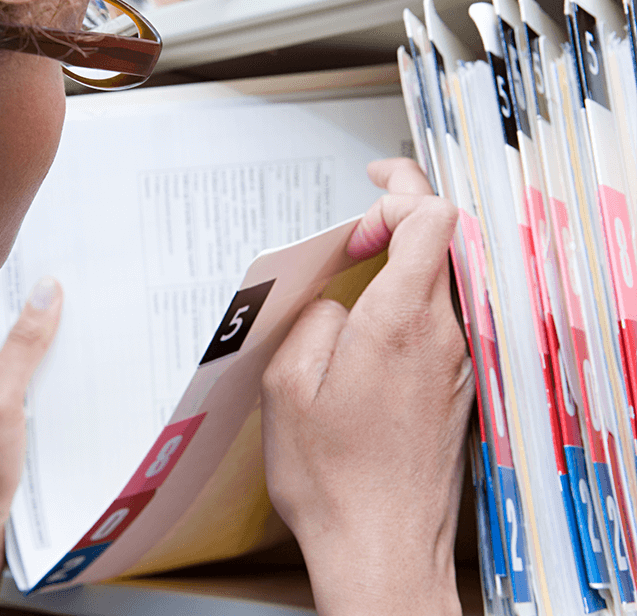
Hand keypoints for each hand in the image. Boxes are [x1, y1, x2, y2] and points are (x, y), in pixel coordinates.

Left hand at [0, 277, 62, 615]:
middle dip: (44, 331)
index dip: (27, 300)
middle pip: (8, 340)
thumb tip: (46, 290)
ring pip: (20, 367)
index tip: (64, 277)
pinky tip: (72, 387)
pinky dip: (47, 389)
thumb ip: (23, 345)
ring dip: (49, 363)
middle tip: (86, 309)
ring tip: (87, 346)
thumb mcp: (0, 400)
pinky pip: (25, 393)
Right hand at [260, 158, 471, 615]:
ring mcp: (456, 364)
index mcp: (399, 326)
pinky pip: (440, 319)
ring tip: (359, 265)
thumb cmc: (334, 481)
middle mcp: (441, 338)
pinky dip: (410, 298)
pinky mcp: (457, 388)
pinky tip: (372, 322)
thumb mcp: (287, 387)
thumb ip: (311, 320)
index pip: (432, 220)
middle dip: (404, 211)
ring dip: (406, 257)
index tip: (360, 215)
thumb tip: (333, 299)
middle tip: (368, 206)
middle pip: (445, 241)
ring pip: (445, 279)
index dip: (397, 197)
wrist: (382, 546)